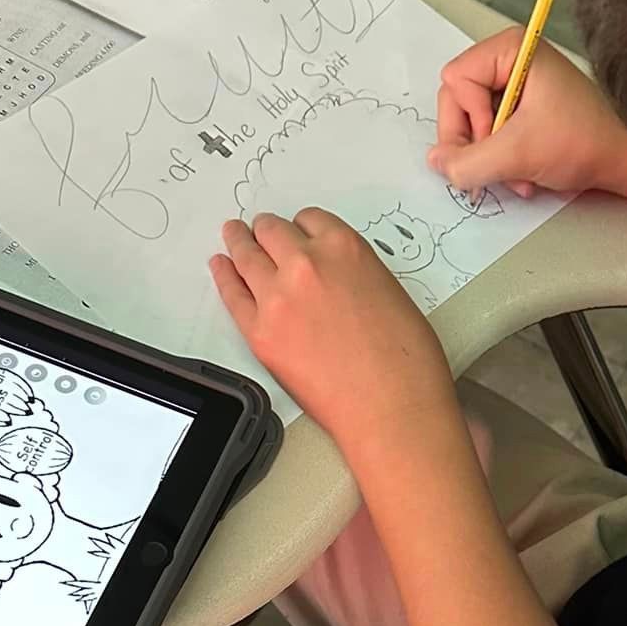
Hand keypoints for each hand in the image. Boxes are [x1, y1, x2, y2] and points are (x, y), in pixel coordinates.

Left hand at [211, 209, 456, 449]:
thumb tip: (337, 280)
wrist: (391, 406)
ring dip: (239, 242)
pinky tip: (221, 267)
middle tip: (259, 230)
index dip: (301, 227)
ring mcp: (277, 297)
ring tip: (233, 235)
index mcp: (344, 248)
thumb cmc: (405, 360)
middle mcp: (306, 264)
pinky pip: (232, 294)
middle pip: (272, 232)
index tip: (297, 231)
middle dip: (266, 230)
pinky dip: (224, 276)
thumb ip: (354, 275)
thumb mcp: (389, 292)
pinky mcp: (259, 332)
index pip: (310, 220)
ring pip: (247, 255)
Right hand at [429, 29, 626, 199]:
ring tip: (519, 172)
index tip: (496, 138)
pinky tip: (525, 172)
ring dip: (491, 157)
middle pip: (458, 102)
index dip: (467, 118)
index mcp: (512, 48)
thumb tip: (436, 162)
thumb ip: (467, 162)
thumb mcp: (517, 154)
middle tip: (500, 162)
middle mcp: (512, 58)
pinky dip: (503, 157)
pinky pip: (492, 132)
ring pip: (474, 123)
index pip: (453, 81)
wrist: (625, 159)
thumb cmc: (585, 141)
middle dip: (477, 142)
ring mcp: (517, 83)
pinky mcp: (524, 106)